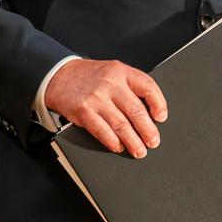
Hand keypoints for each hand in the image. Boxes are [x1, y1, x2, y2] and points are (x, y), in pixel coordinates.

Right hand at [45, 59, 166, 157]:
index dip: (158, 103)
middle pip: (136, 110)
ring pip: (121, 124)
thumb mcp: (113, 72)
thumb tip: (150, 111)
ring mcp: (96, 98)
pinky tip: (118, 146)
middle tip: (153, 141)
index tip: (161, 117)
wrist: (59, 75)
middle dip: (147, 130)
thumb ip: (130, 86)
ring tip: (139, 150)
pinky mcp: (83, 111)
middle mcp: (111, 83)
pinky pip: (102, 130)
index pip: (147, 86)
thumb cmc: (90, 76)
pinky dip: (112, 141)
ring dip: (132, 141)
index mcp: (122, 71)